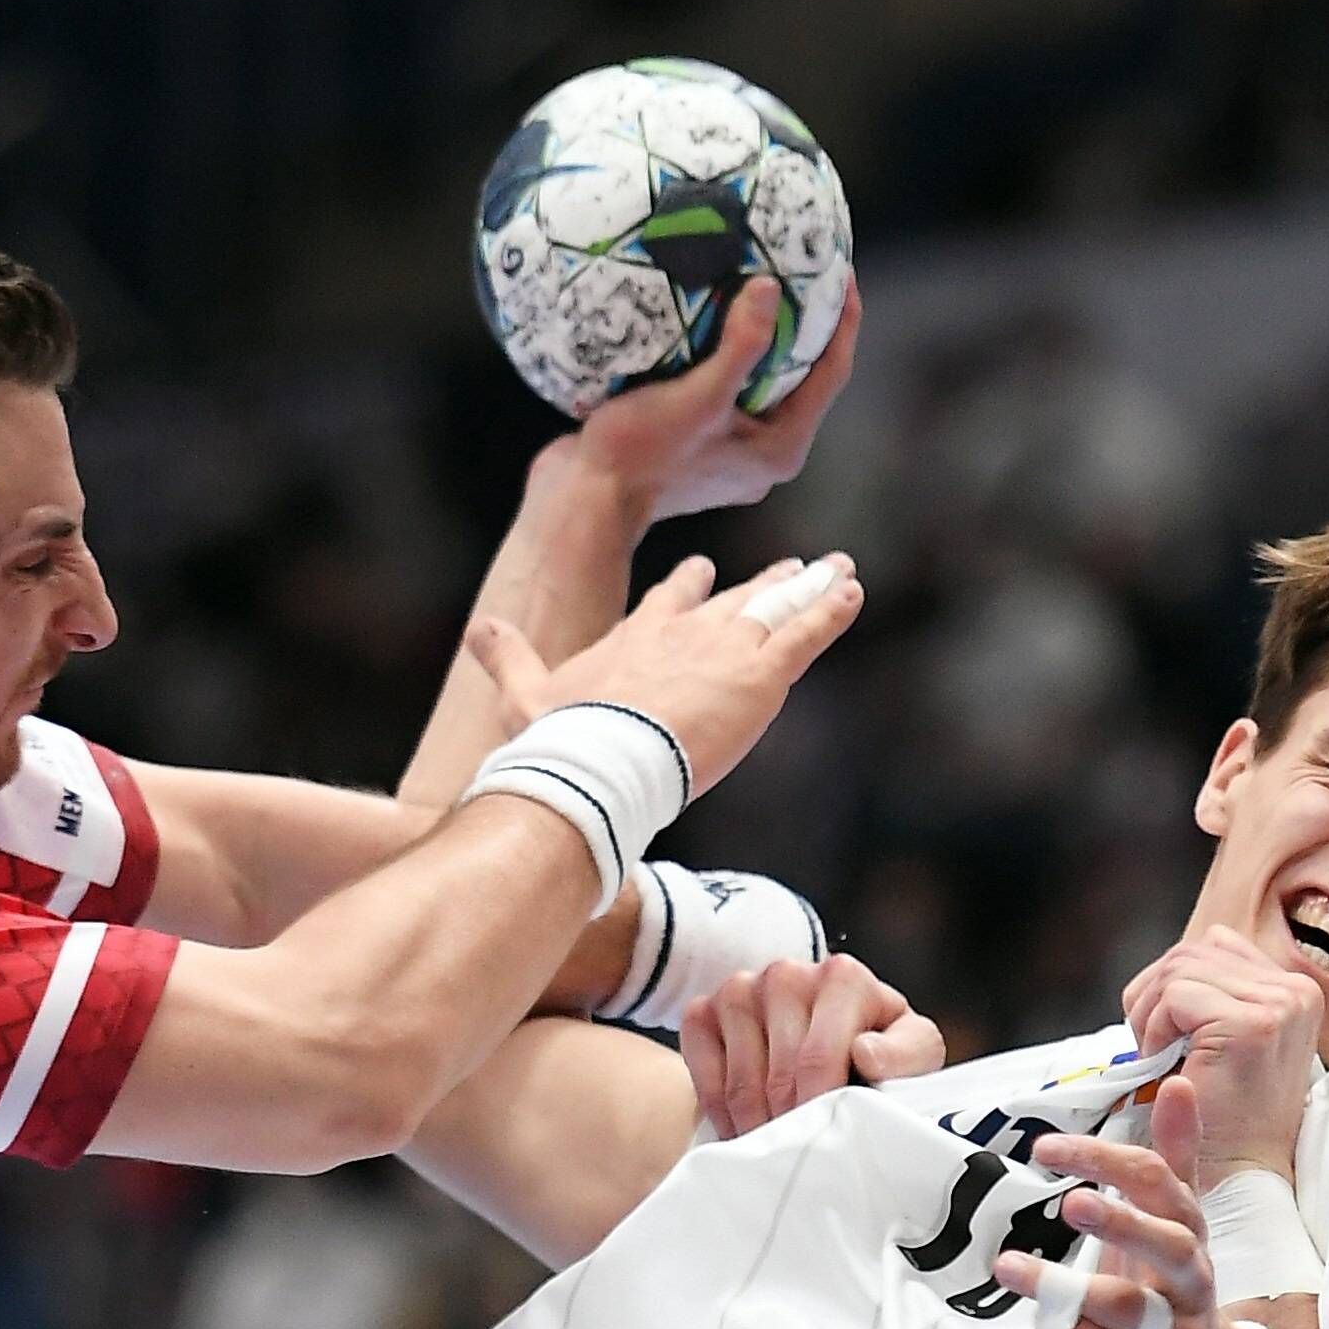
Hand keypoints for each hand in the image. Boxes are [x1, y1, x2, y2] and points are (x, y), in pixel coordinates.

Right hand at [480, 549, 863, 802]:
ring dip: (809, 588)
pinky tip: (852, 593)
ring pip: (778, 609)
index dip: (687, 588)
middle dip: (764, 585)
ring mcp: (727, 648)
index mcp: (636, 635)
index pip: (669, 602)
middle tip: (790, 569)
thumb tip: (477, 630)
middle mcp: (686, 631)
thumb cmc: (561, 737)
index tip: (701, 571)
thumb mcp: (524, 694)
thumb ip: (507, 657)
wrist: (601, 759)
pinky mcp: (762, 673)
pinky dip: (831, 612)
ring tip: (836, 570)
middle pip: (734, 600)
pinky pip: (806, 633)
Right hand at [554, 276, 864, 524]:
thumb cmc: (642, 455)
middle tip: (800, 271)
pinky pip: (724, 387)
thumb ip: (741, 346)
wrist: (583, 500)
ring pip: (760, 382)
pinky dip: (723, 353)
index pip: (832, 373)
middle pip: (801, 377)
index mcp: (781, 448)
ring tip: (754, 284)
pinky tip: (706, 320)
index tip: (840, 272)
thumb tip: (770, 289)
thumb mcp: (699, 396)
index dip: (844, 321)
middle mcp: (762, 453)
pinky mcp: (695, 443)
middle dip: (804, 325)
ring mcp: (729, 451)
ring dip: (760, 338)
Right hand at [682, 954, 944, 1136]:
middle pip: (778, 1076)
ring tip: (778, 1144)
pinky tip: (743, 1125)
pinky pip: (700, 1071)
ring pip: (740, 1080)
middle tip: (802, 1155)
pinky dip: (720, 1110)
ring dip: (757, 1125)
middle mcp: (787, 973)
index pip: (818, 1058)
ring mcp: (741, 988)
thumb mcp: (913, 1050)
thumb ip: (907, 1054)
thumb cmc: (876, 1049)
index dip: (819, 1111)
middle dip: (791, 1125)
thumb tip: (866, 1055)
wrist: (829, 1038)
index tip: (825, 1144)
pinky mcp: (704, 1010)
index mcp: (843, 976)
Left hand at [992, 1123, 1264, 1328]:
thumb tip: (1178, 1083)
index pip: (1158, 1183)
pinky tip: (1048, 1323)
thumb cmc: (1175, 1290)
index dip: (1106, 1161)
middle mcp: (1188, 1278)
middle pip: (1170, 1244)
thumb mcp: (1177, 1220)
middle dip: (1122, 1222)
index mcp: (1186, 1231)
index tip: (1047, 1148)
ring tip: (1010, 1266)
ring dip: (1070, 1287)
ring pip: (1132, 1308)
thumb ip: (1174, 1156)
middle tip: (1071, 1204)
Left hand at [1119, 926, 1323, 1184]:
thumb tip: (1168, 966)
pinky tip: (1160, 1064)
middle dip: (1154, 995)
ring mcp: (1279, 1005)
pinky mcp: (1252, 1024)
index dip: (1173, 982)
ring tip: (1156, 1057)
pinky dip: (1153, 1028)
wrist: (1238, 1176)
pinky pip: (1176, 995)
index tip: (1163, 1030)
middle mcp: (1296, 990)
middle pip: (1192, 952)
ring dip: (1150, 1013)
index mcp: (1295, 990)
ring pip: (1179, 968)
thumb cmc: (1224, 1116)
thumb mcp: (1226, 1042)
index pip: (1214, 946)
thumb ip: (1214, 995)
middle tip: (1149, 1047)